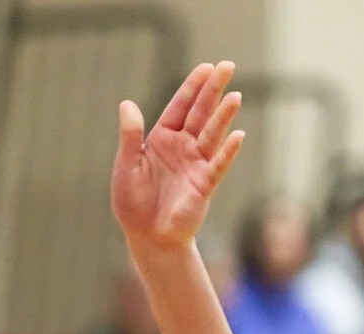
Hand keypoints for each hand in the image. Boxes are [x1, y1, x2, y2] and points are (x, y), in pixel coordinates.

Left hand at [113, 62, 245, 252]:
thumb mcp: (127, 166)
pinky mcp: (204, 184)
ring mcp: (196, 164)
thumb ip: (130, 136)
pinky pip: (218, 165)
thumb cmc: (133, 203)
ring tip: (235, 96)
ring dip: (223, 116)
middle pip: (200, 113)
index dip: (192, 87)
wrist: (147, 237)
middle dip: (213, 90)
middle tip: (227, 66)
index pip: (180, 107)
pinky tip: (238, 135)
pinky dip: (228, 151)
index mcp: (162, 139)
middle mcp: (183, 147)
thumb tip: (126, 104)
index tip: (206, 68)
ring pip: (212, 135)